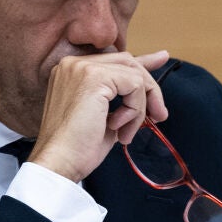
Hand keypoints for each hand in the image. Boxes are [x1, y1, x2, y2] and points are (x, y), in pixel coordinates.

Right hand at [29, 50, 170, 181]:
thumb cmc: (77, 148)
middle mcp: (74, 64)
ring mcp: (82, 68)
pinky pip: (134, 85)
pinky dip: (136, 109)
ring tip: (128, 131)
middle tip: (159, 114)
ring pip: (134, 74)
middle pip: (128, 62)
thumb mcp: (105, 116)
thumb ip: (122, 98)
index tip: (162, 58)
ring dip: (140, 105)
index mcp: (72, 71)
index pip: (114, 60)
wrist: (59, 163)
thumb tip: (147, 91)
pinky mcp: (94, 78)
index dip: (142, 61)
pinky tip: (120, 128)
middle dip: (149, 88)